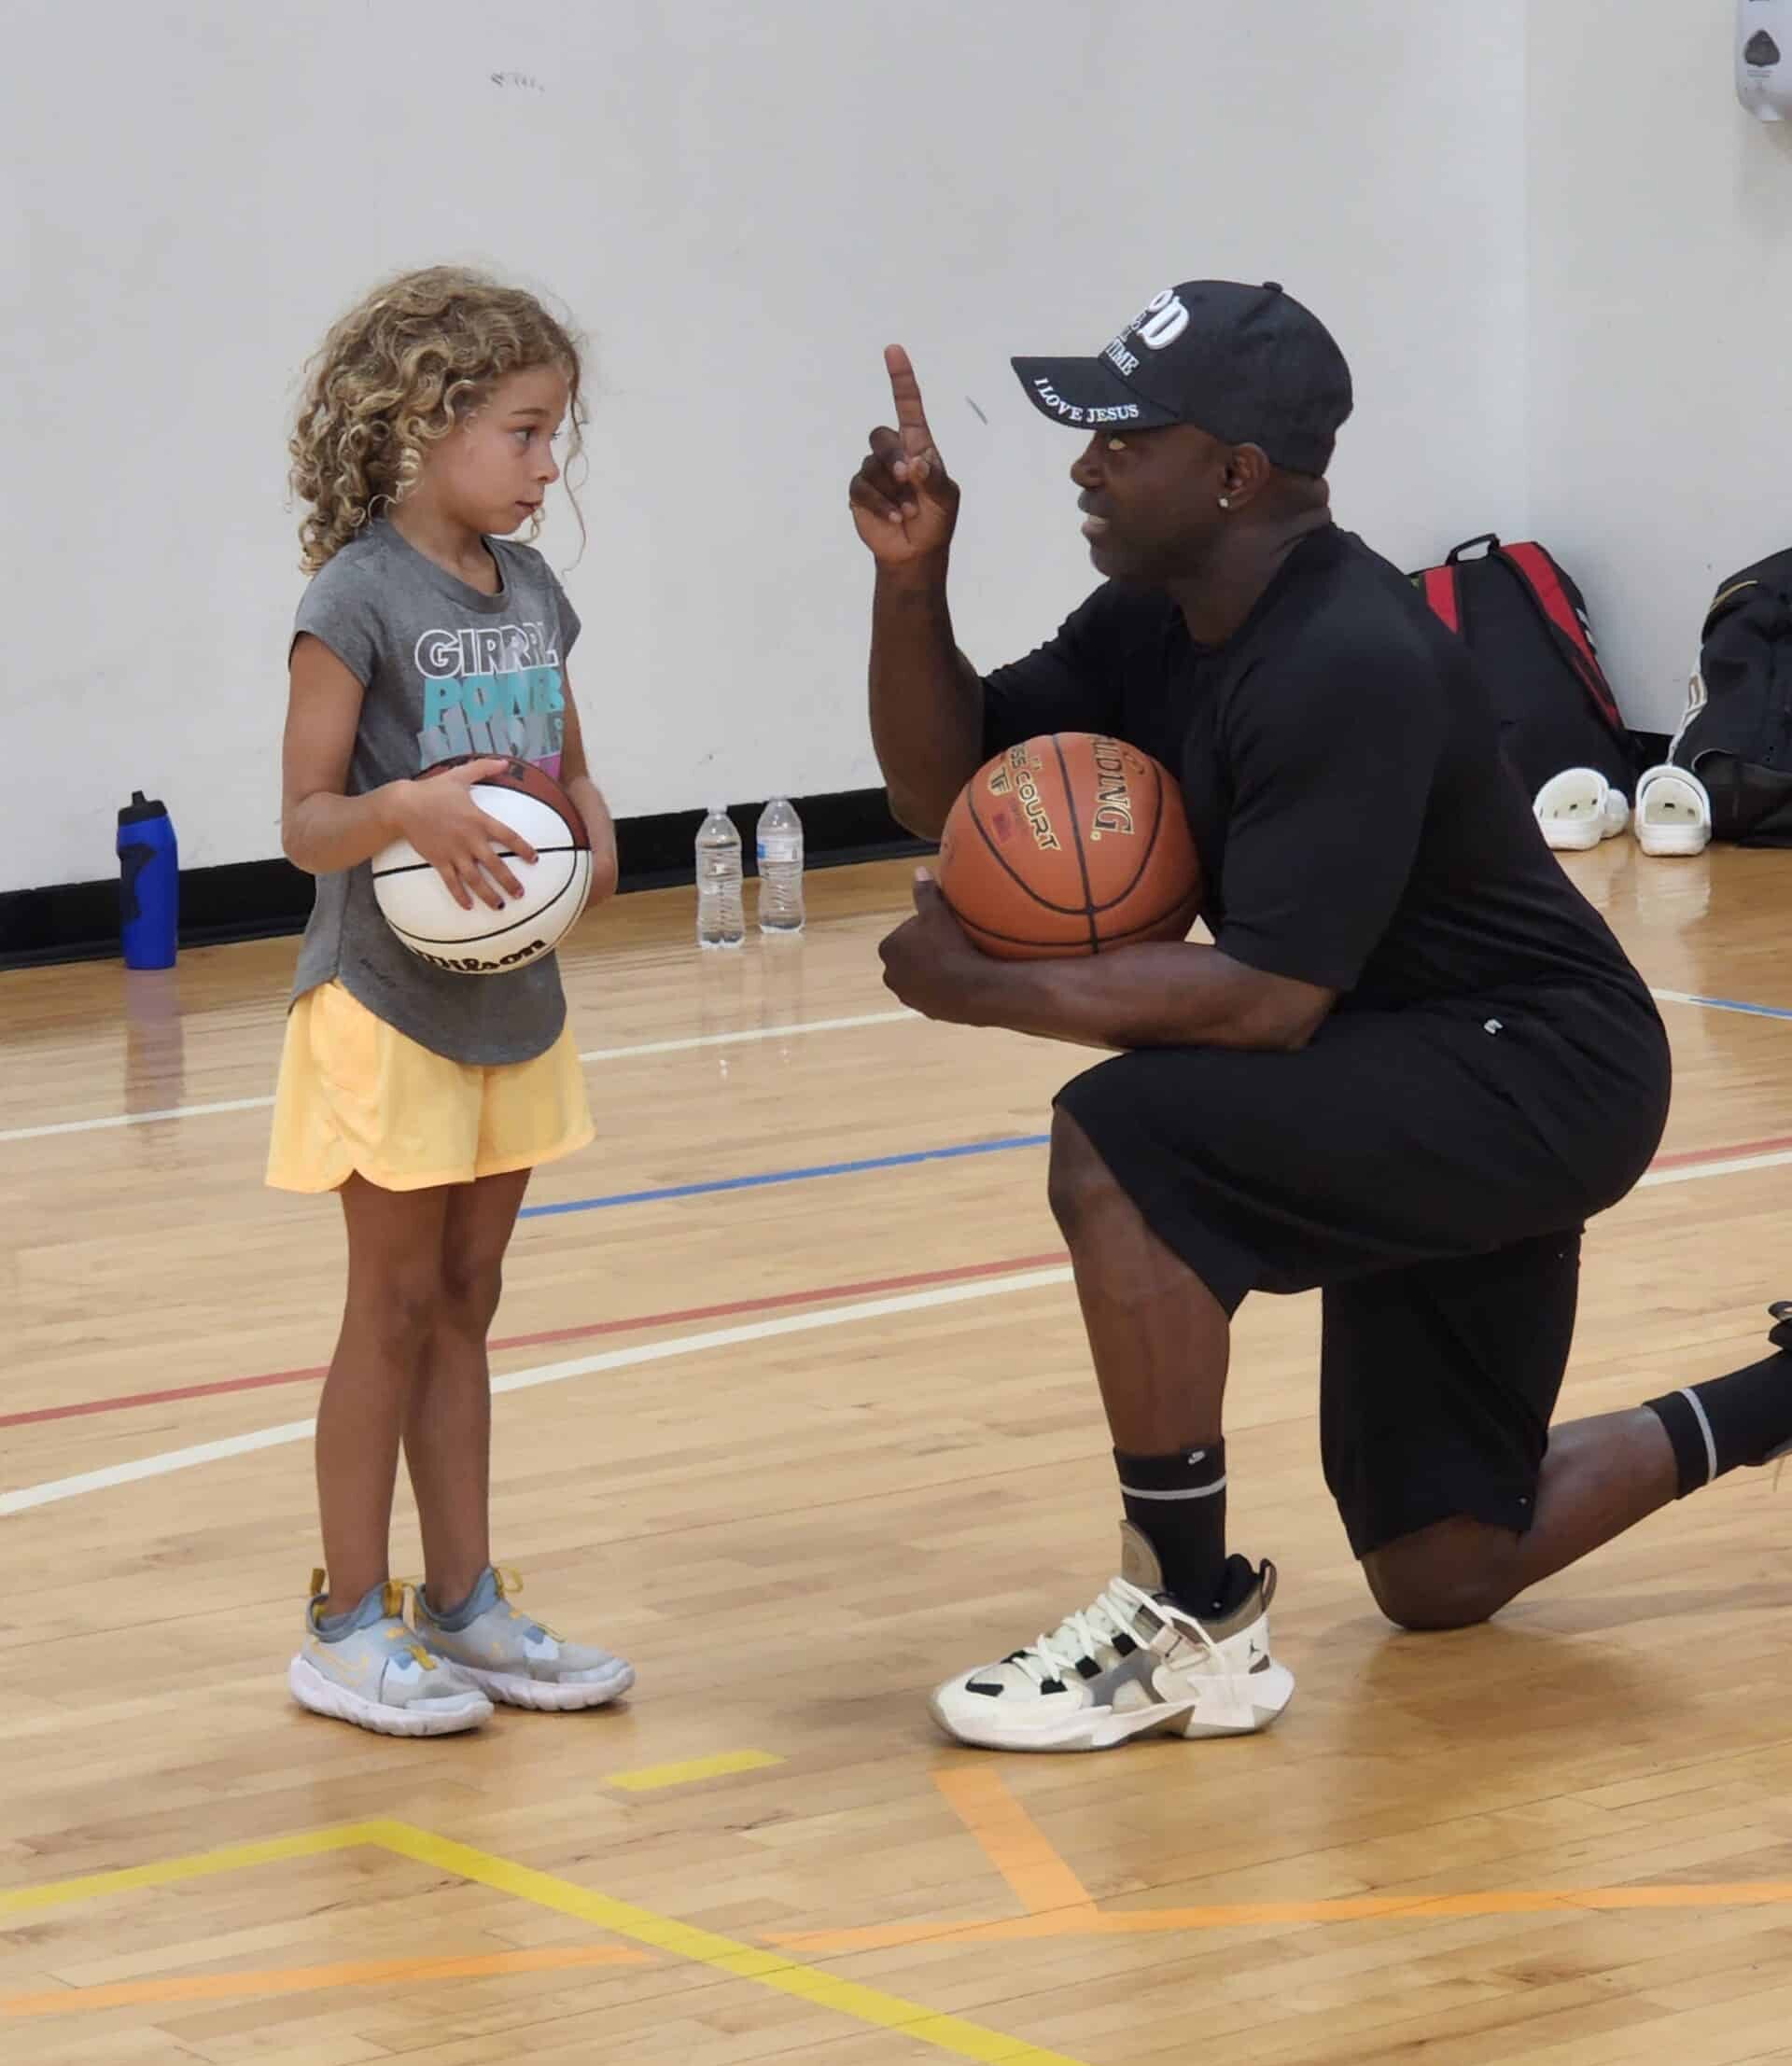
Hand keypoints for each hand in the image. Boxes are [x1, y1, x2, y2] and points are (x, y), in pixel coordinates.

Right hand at [394, 757, 535, 911]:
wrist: (403, 805)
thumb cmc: (433, 790)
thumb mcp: (459, 775)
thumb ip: (484, 768)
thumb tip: (505, 761)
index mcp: (478, 820)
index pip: (508, 836)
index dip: (523, 849)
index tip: (535, 860)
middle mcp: (469, 840)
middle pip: (495, 865)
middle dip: (509, 881)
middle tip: (521, 894)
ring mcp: (454, 853)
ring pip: (475, 879)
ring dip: (488, 895)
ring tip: (501, 907)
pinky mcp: (438, 861)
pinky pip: (451, 882)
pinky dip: (460, 896)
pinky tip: (468, 907)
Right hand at [849, 345, 960, 572]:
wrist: (916, 552)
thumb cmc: (936, 520)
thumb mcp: (946, 498)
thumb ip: (934, 479)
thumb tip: (914, 465)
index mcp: (918, 446)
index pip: (908, 407)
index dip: (901, 380)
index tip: (893, 350)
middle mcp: (893, 454)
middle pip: (880, 436)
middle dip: (892, 457)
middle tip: (907, 479)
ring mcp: (874, 472)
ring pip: (870, 466)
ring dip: (891, 491)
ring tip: (908, 510)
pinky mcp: (860, 493)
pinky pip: (861, 488)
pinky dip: (879, 504)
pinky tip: (895, 517)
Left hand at [877, 870, 996, 1022]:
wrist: (970, 989)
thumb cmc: (949, 946)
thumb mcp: (937, 912)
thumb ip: (925, 892)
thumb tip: (918, 871)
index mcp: (888, 948)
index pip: (905, 932)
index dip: (926, 929)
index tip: (943, 928)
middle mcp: (891, 975)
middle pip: (911, 955)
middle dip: (927, 950)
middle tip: (952, 944)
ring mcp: (908, 996)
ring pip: (922, 975)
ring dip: (935, 969)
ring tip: (959, 962)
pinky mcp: (926, 1012)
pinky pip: (935, 993)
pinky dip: (943, 987)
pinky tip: (961, 979)